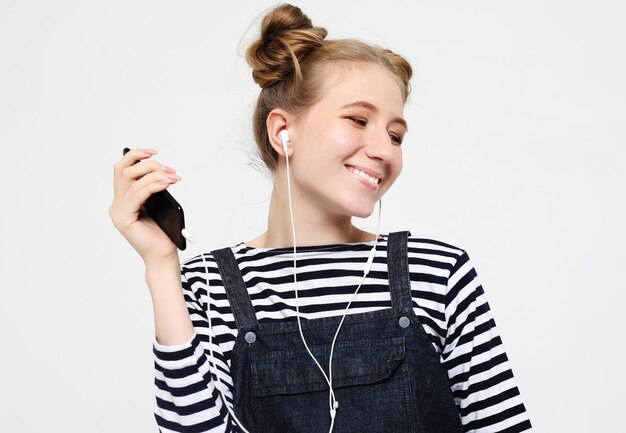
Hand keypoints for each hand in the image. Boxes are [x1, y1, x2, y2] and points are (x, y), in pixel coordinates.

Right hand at [109, 148, 181, 264]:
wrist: (163, 256)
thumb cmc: (163, 232)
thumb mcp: (158, 204)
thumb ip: (152, 189)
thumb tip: (161, 170)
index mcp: (122, 199)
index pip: (122, 169)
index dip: (136, 155)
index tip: (154, 152)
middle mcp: (116, 204)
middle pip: (125, 171)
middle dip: (149, 165)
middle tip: (170, 170)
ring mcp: (118, 212)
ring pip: (131, 181)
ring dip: (155, 174)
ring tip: (173, 177)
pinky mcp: (124, 220)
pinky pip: (137, 195)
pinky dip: (152, 186)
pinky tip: (166, 184)